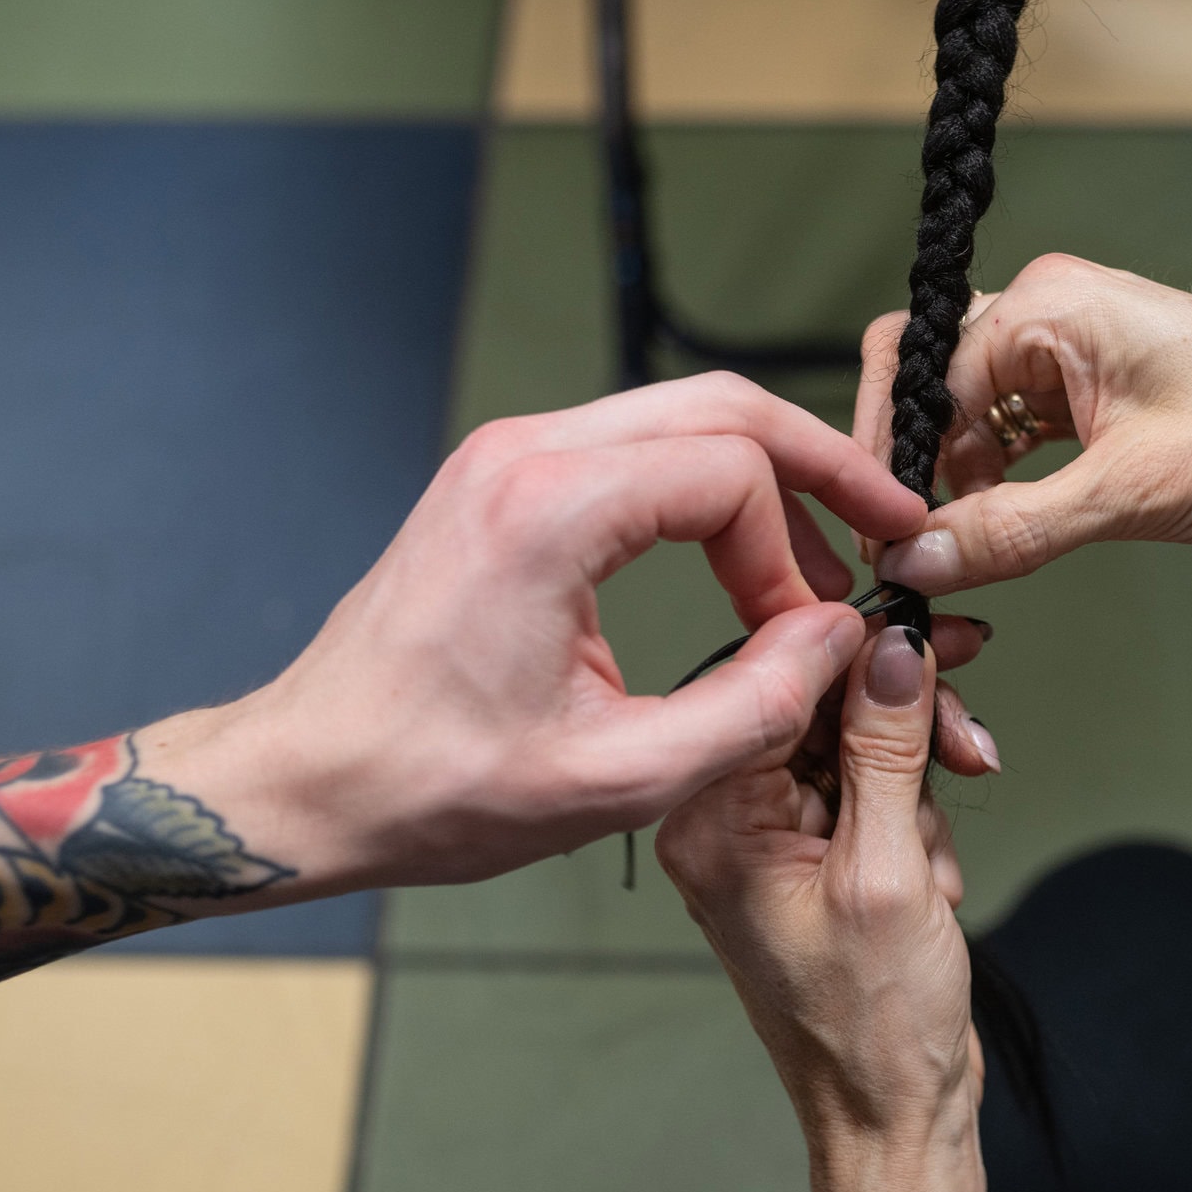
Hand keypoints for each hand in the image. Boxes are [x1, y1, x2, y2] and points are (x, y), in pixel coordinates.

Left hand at [214, 372, 937, 886]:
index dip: (793, 553)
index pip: (732, 472)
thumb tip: (838, 639)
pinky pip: (636, 449)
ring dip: (765, 479)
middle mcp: (525, 454)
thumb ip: (753, 707)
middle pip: (721, 405)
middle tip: (886, 527)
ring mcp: (508, 456)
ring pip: (683, 415)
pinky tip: (738, 560)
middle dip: (818, 465)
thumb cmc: (429, 786)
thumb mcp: (616, 779)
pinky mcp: (503, 479)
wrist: (305, 780)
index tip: (803, 634)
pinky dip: (705, 492)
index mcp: (546, 511)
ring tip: (816, 564)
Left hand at [658, 625, 987, 1191]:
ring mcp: (772, 840)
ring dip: (921, 787)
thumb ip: (887, 750)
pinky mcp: (815, 857)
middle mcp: (728, 822)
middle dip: (904, 727)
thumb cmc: (869, 1031)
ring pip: (859, 744)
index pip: (777, 686)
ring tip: (937, 863)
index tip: (927, 632)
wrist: (892, 1118)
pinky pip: (873, 791)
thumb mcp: (890, 873)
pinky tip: (931, 879)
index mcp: (713, 821)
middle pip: (821, 706)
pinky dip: (920, 821)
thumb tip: (891, 650)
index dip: (859, 651)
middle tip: (965, 728)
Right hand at [851, 253, 1191, 593]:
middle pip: (934, 385)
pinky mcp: (1107, 396)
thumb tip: (916, 562)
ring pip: (974, 418)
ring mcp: (1080, 354)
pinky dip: (1000, 487)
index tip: (887, 541)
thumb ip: (1008, 532)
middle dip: (915, 467)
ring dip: (957, 485)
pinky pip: (1019, 436)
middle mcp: (1054, 314)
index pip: (921, 379)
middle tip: (908, 547)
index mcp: (1048, 305)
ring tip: (951, 556)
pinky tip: (998, 535)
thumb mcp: (1126, 495)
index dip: (896, 464)